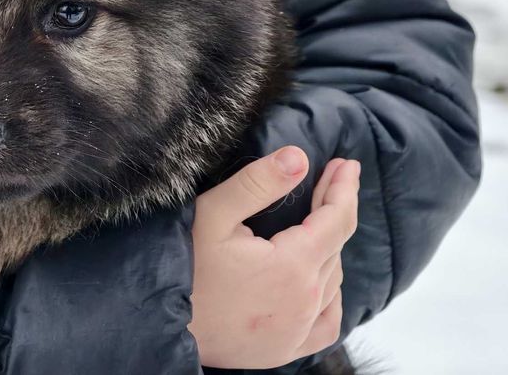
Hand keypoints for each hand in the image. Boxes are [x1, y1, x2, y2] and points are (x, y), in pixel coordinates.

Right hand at [188, 147, 359, 368]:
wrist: (160, 323)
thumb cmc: (183, 265)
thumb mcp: (214, 214)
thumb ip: (257, 183)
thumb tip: (298, 158)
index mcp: (293, 266)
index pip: (336, 219)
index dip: (343, 188)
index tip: (346, 164)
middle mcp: (305, 301)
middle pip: (335, 245)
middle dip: (335, 208)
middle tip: (331, 179)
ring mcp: (298, 330)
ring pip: (332, 279)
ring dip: (330, 246)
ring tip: (320, 221)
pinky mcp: (287, 349)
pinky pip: (328, 322)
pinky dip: (330, 296)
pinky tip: (322, 282)